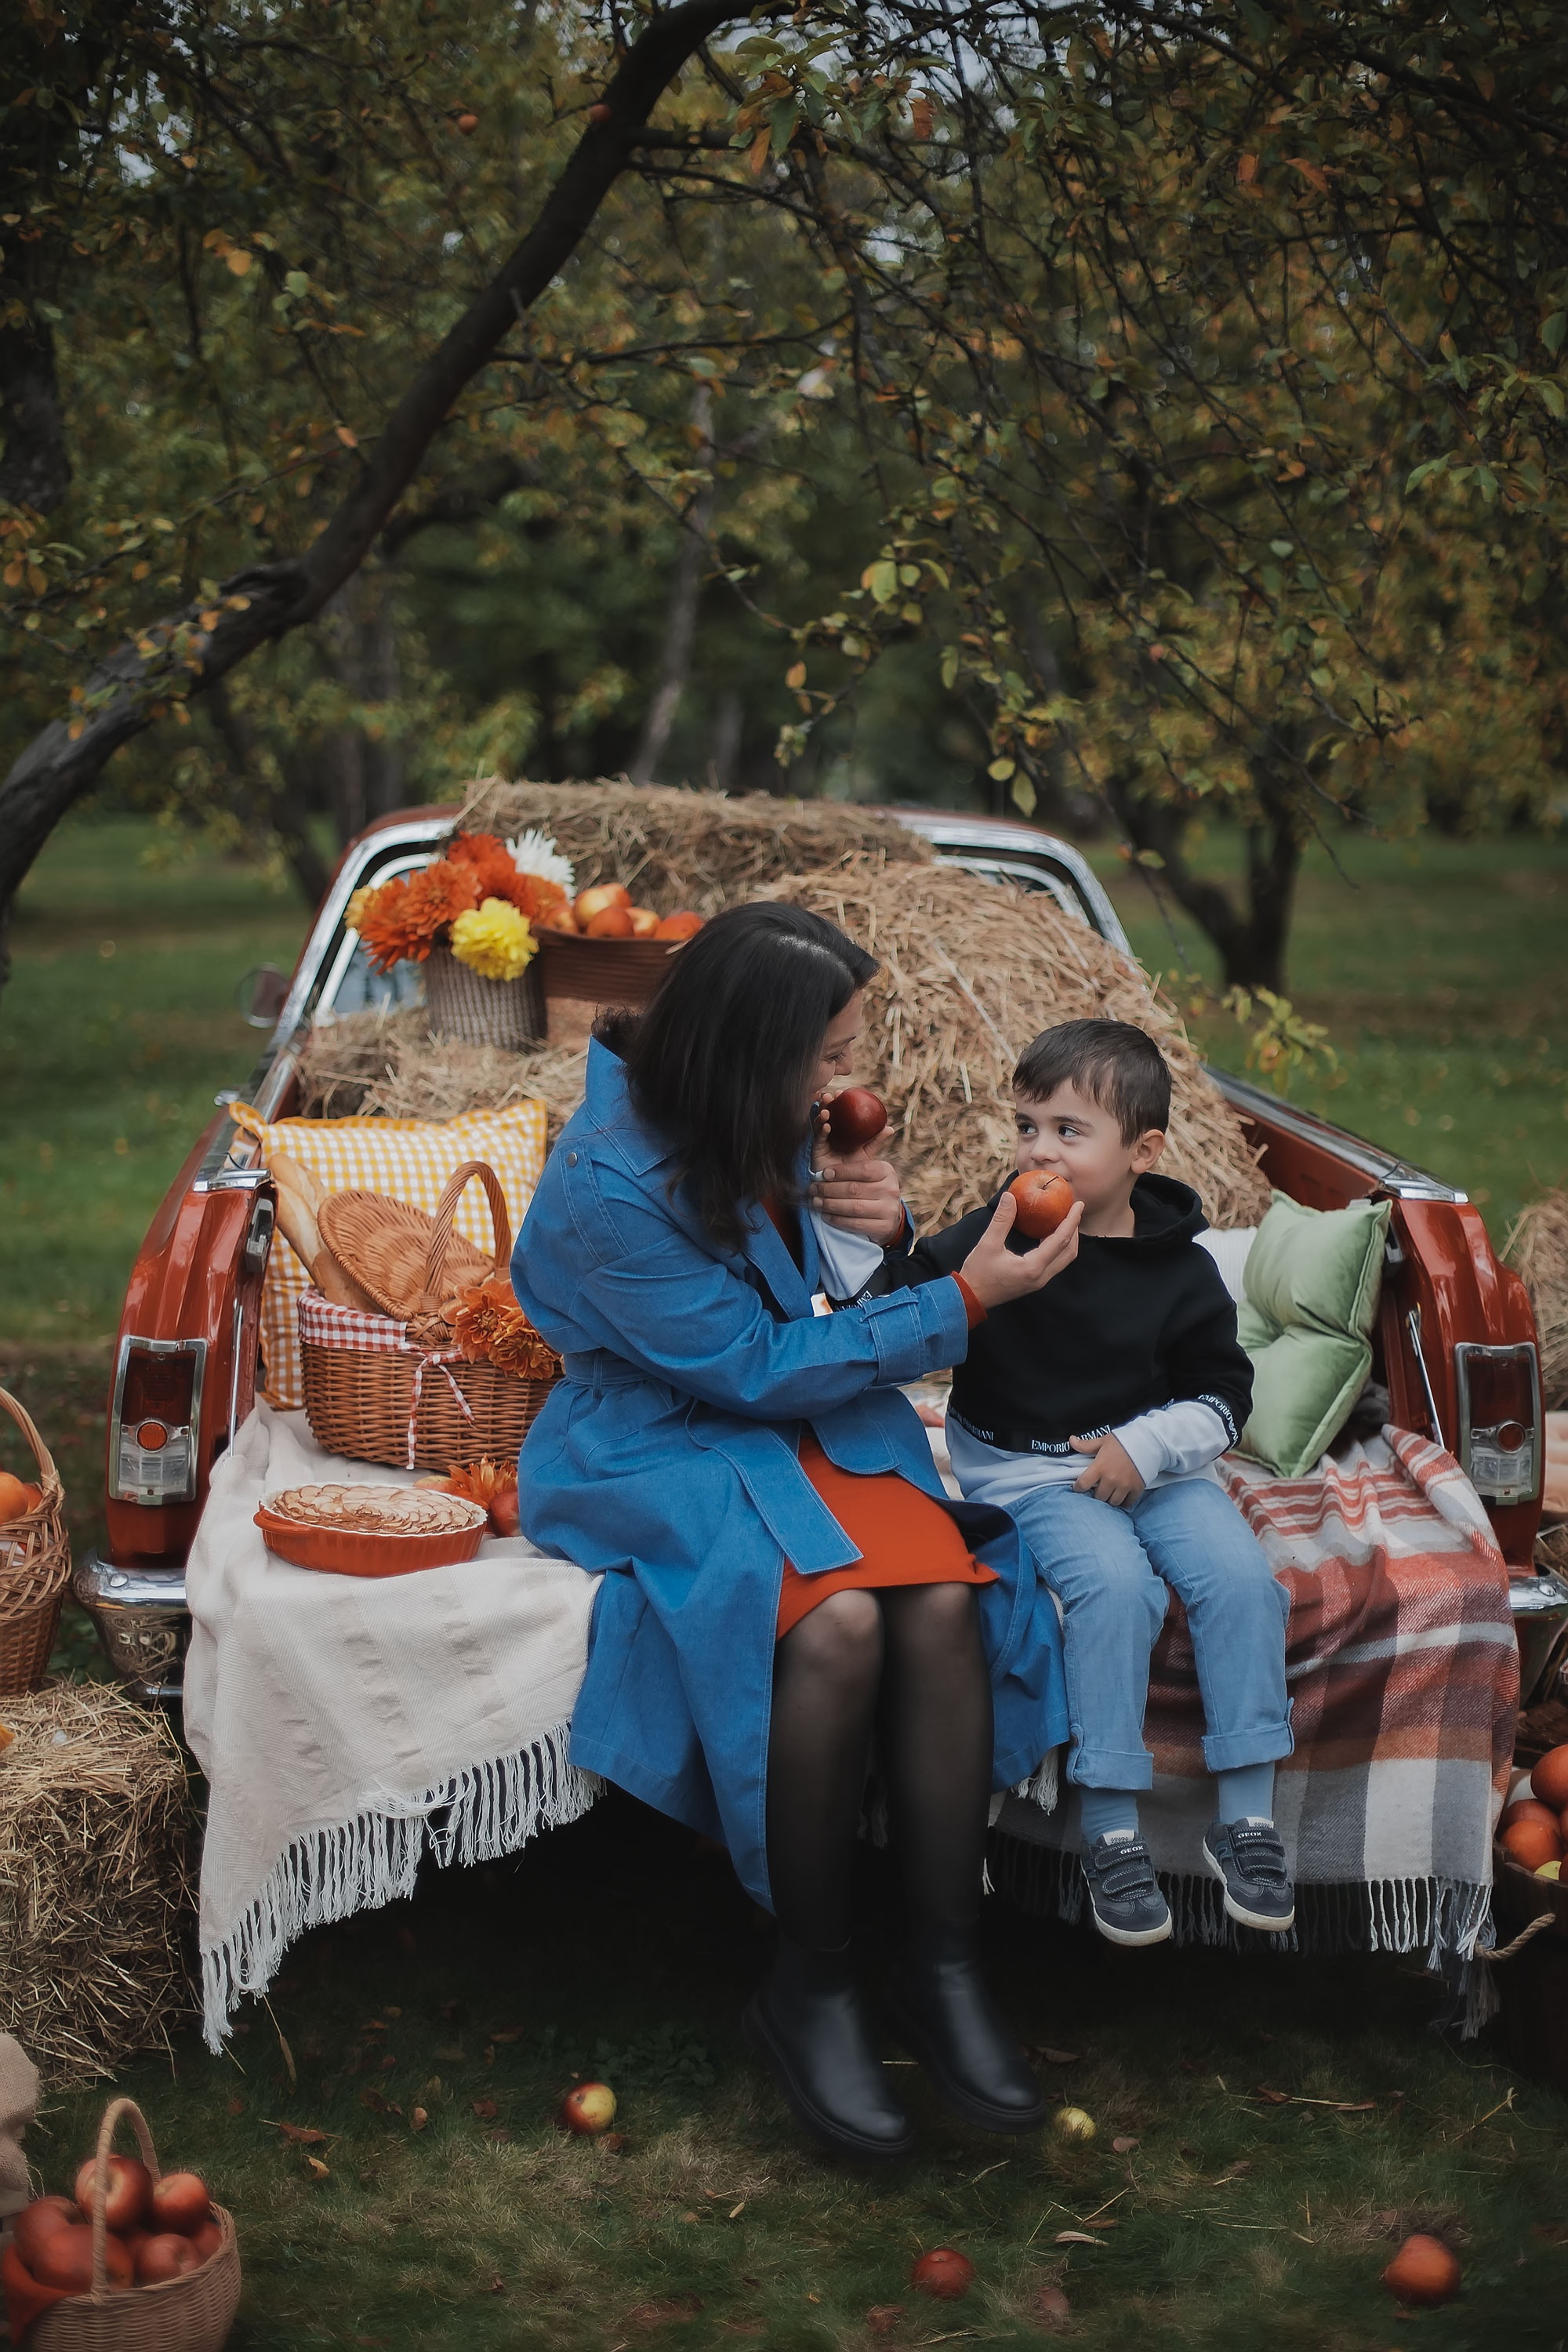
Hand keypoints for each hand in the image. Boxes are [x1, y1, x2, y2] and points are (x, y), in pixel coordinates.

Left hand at [810, 1106, 905, 1245]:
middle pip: (854, 1189)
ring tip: (815, 1201)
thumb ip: (869, 1145)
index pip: (862, 1169)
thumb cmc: (872, 1186)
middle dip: (828, 1189)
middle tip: (812, 1189)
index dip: (840, 1171)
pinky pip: (855, 1224)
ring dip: (829, 1205)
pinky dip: (837, 1220)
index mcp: (887, 1171)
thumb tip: (882, 1124)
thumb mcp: (870, 1167)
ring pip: (853, 1208)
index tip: (823, 1173)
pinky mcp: (883, 1228)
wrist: (887, 1218)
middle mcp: (891, 1190)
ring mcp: (889, 1210)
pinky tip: (825, 1215)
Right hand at [957, 1188, 1081, 1309]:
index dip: (1071, 1221)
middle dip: (1074, 1230)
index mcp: (1033, 1267)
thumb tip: (1010, 1196)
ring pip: (1064, 1259)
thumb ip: (1001, 1220)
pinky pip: (1055, 1262)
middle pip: (1069, 1252)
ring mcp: (1039, 1281)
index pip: (1060, 1241)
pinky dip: (1058, 1247)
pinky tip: (1049, 1234)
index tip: (1079, 1204)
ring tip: (1065, 1220)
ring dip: (1068, 1239)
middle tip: (1074, 1210)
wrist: (970, 1297)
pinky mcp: (1034, 1282)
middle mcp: (1041, 1276)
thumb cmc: (978, 1272)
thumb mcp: (988, 1244)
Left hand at [1071, 1432, 1144, 1507]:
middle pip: (1098, 1497)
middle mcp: (1111, 1478)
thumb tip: (1071, 1440)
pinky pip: (1128, 1503)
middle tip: (1097, 1490)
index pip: (1083, 1484)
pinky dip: (1124, 1502)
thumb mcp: (1103, 1441)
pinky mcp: (1137, 1488)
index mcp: (1100, 1467)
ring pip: (1112, 1502)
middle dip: (1096, 1494)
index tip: (1079, 1487)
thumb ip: (1086, 1445)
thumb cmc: (1123, 1441)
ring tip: (1109, 1494)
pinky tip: (1121, 1498)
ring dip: (1109, 1499)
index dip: (1078, 1487)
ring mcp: (1124, 1485)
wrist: (1147, 1442)